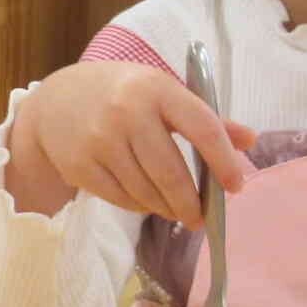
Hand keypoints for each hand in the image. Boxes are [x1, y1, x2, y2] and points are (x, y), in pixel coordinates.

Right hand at [13, 60, 254, 226]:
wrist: (55, 100)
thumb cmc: (120, 94)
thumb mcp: (160, 91)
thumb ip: (205, 116)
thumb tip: (251, 140)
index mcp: (156, 88)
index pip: (201, 127)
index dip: (223, 161)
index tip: (235, 186)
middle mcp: (126, 112)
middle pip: (171, 173)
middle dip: (190, 203)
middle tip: (200, 218)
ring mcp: (99, 140)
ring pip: (146, 191)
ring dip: (165, 207)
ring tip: (173, 208)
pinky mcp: (79, 164)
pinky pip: (121, 198)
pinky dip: (140, 206)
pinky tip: (145, 200)